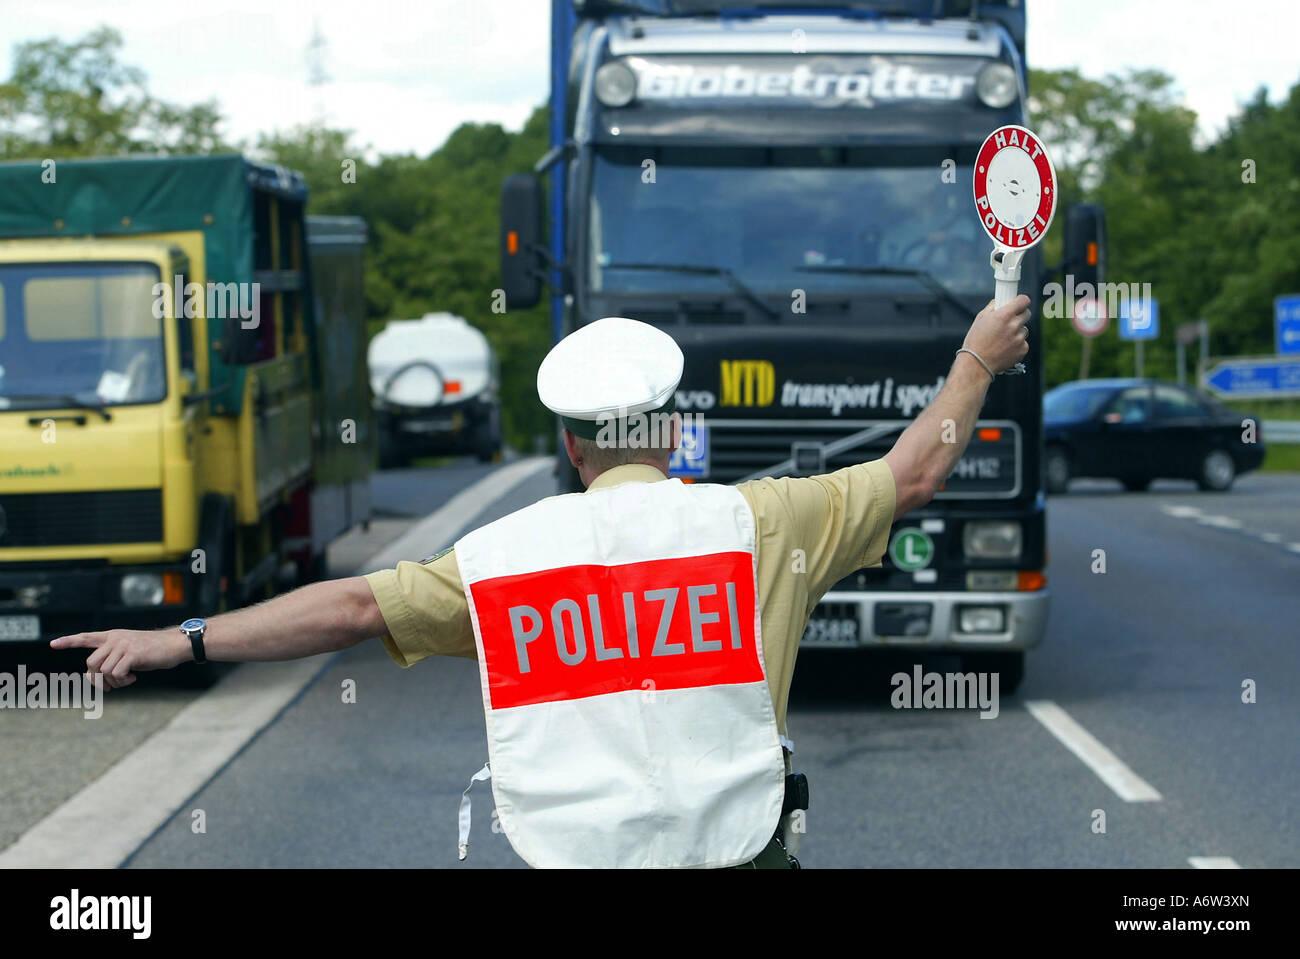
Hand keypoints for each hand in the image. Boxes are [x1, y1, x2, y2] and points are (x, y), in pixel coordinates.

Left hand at [50, 628, 190, 688]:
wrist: (175, 644)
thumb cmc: (154, 651)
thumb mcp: (130, 651)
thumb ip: (113, 658)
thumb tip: (96, 677)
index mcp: (113, 636)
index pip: (86, 637)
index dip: (69, 641)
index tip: (53, 644)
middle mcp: (115, 638)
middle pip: (91, 663)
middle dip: (98, 678)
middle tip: (111, 685)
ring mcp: (123, 645)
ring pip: (103, 671)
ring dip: (113, 682)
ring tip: (127, 679)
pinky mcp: (132, 654)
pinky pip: (116, 674)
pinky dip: (123, 681)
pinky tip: (133, 677)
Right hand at [962, 295, 1030, 375]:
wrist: (977, 364)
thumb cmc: (975, 341)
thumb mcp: (980, 319)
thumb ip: (992, 307)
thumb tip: (999, 301)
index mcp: (1003, 315)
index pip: (1024, 300)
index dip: (1021, 301)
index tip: (1020, 303)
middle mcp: (1013, 326)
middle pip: (1027, 313)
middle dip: (1020, 315)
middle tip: (1011, 320)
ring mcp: (1019, 339)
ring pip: (1024, 329)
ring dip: (1017, 331)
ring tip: (1003, 339)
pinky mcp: (1022, 350)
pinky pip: (1023, 343)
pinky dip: (1017, 344)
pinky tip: (1005, 348)